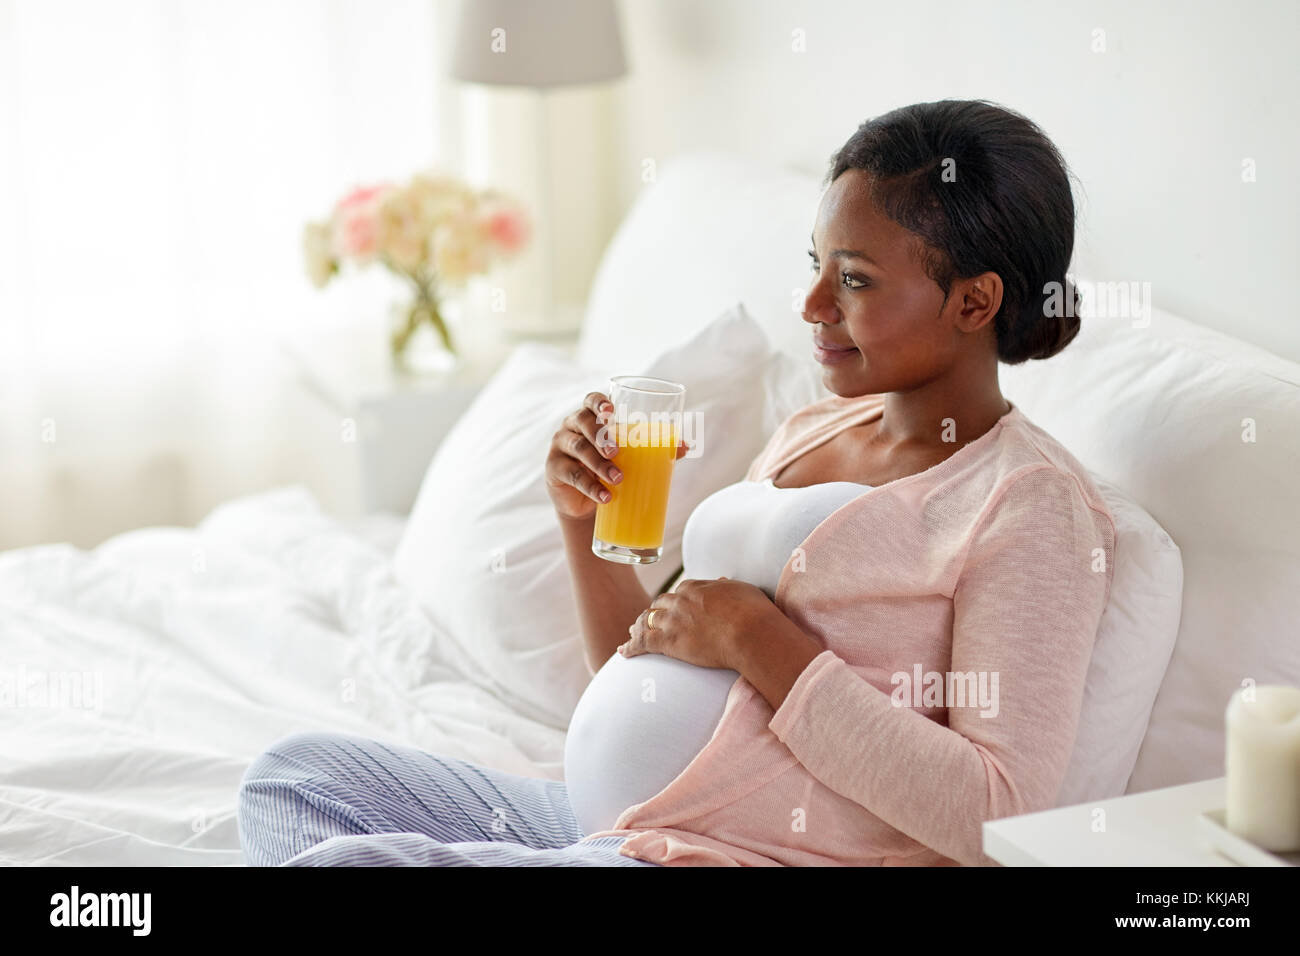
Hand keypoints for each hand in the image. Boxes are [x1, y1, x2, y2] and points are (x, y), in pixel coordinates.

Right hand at [545, 391, 687, 521]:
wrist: (585, 501)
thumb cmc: (609, 468)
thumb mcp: (629, 457)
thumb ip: (655, 448)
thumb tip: (684, 446)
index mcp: (591, 417)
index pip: (591, 400)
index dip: (599, 402)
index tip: (611, 411)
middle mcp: (572, 426)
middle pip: (583, 422)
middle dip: (601, 435)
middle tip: (617, 452)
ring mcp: (561, 447)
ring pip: (578, 448)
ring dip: (599, 464)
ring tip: (618, 479)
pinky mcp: (554, 469)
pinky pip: (572, 475)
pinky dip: (590, 487)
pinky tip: (604, 497)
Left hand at [619, 576, 779, 670]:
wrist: (750, 633)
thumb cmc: (753, 612)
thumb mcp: (741, 590)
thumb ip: (727, 586)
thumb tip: (721, 581)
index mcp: (695, 587)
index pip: (677, 592)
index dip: (674, 602)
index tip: (673, 608)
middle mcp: (679, 601)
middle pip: (659, 605)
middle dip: (653, 612)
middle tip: (649, 621)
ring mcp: (672, 621)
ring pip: (646, 621)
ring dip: (638, 627)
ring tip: (632, 634)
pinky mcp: (668, 642)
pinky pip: (642, 643)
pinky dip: (630, 646)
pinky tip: (623, 652)